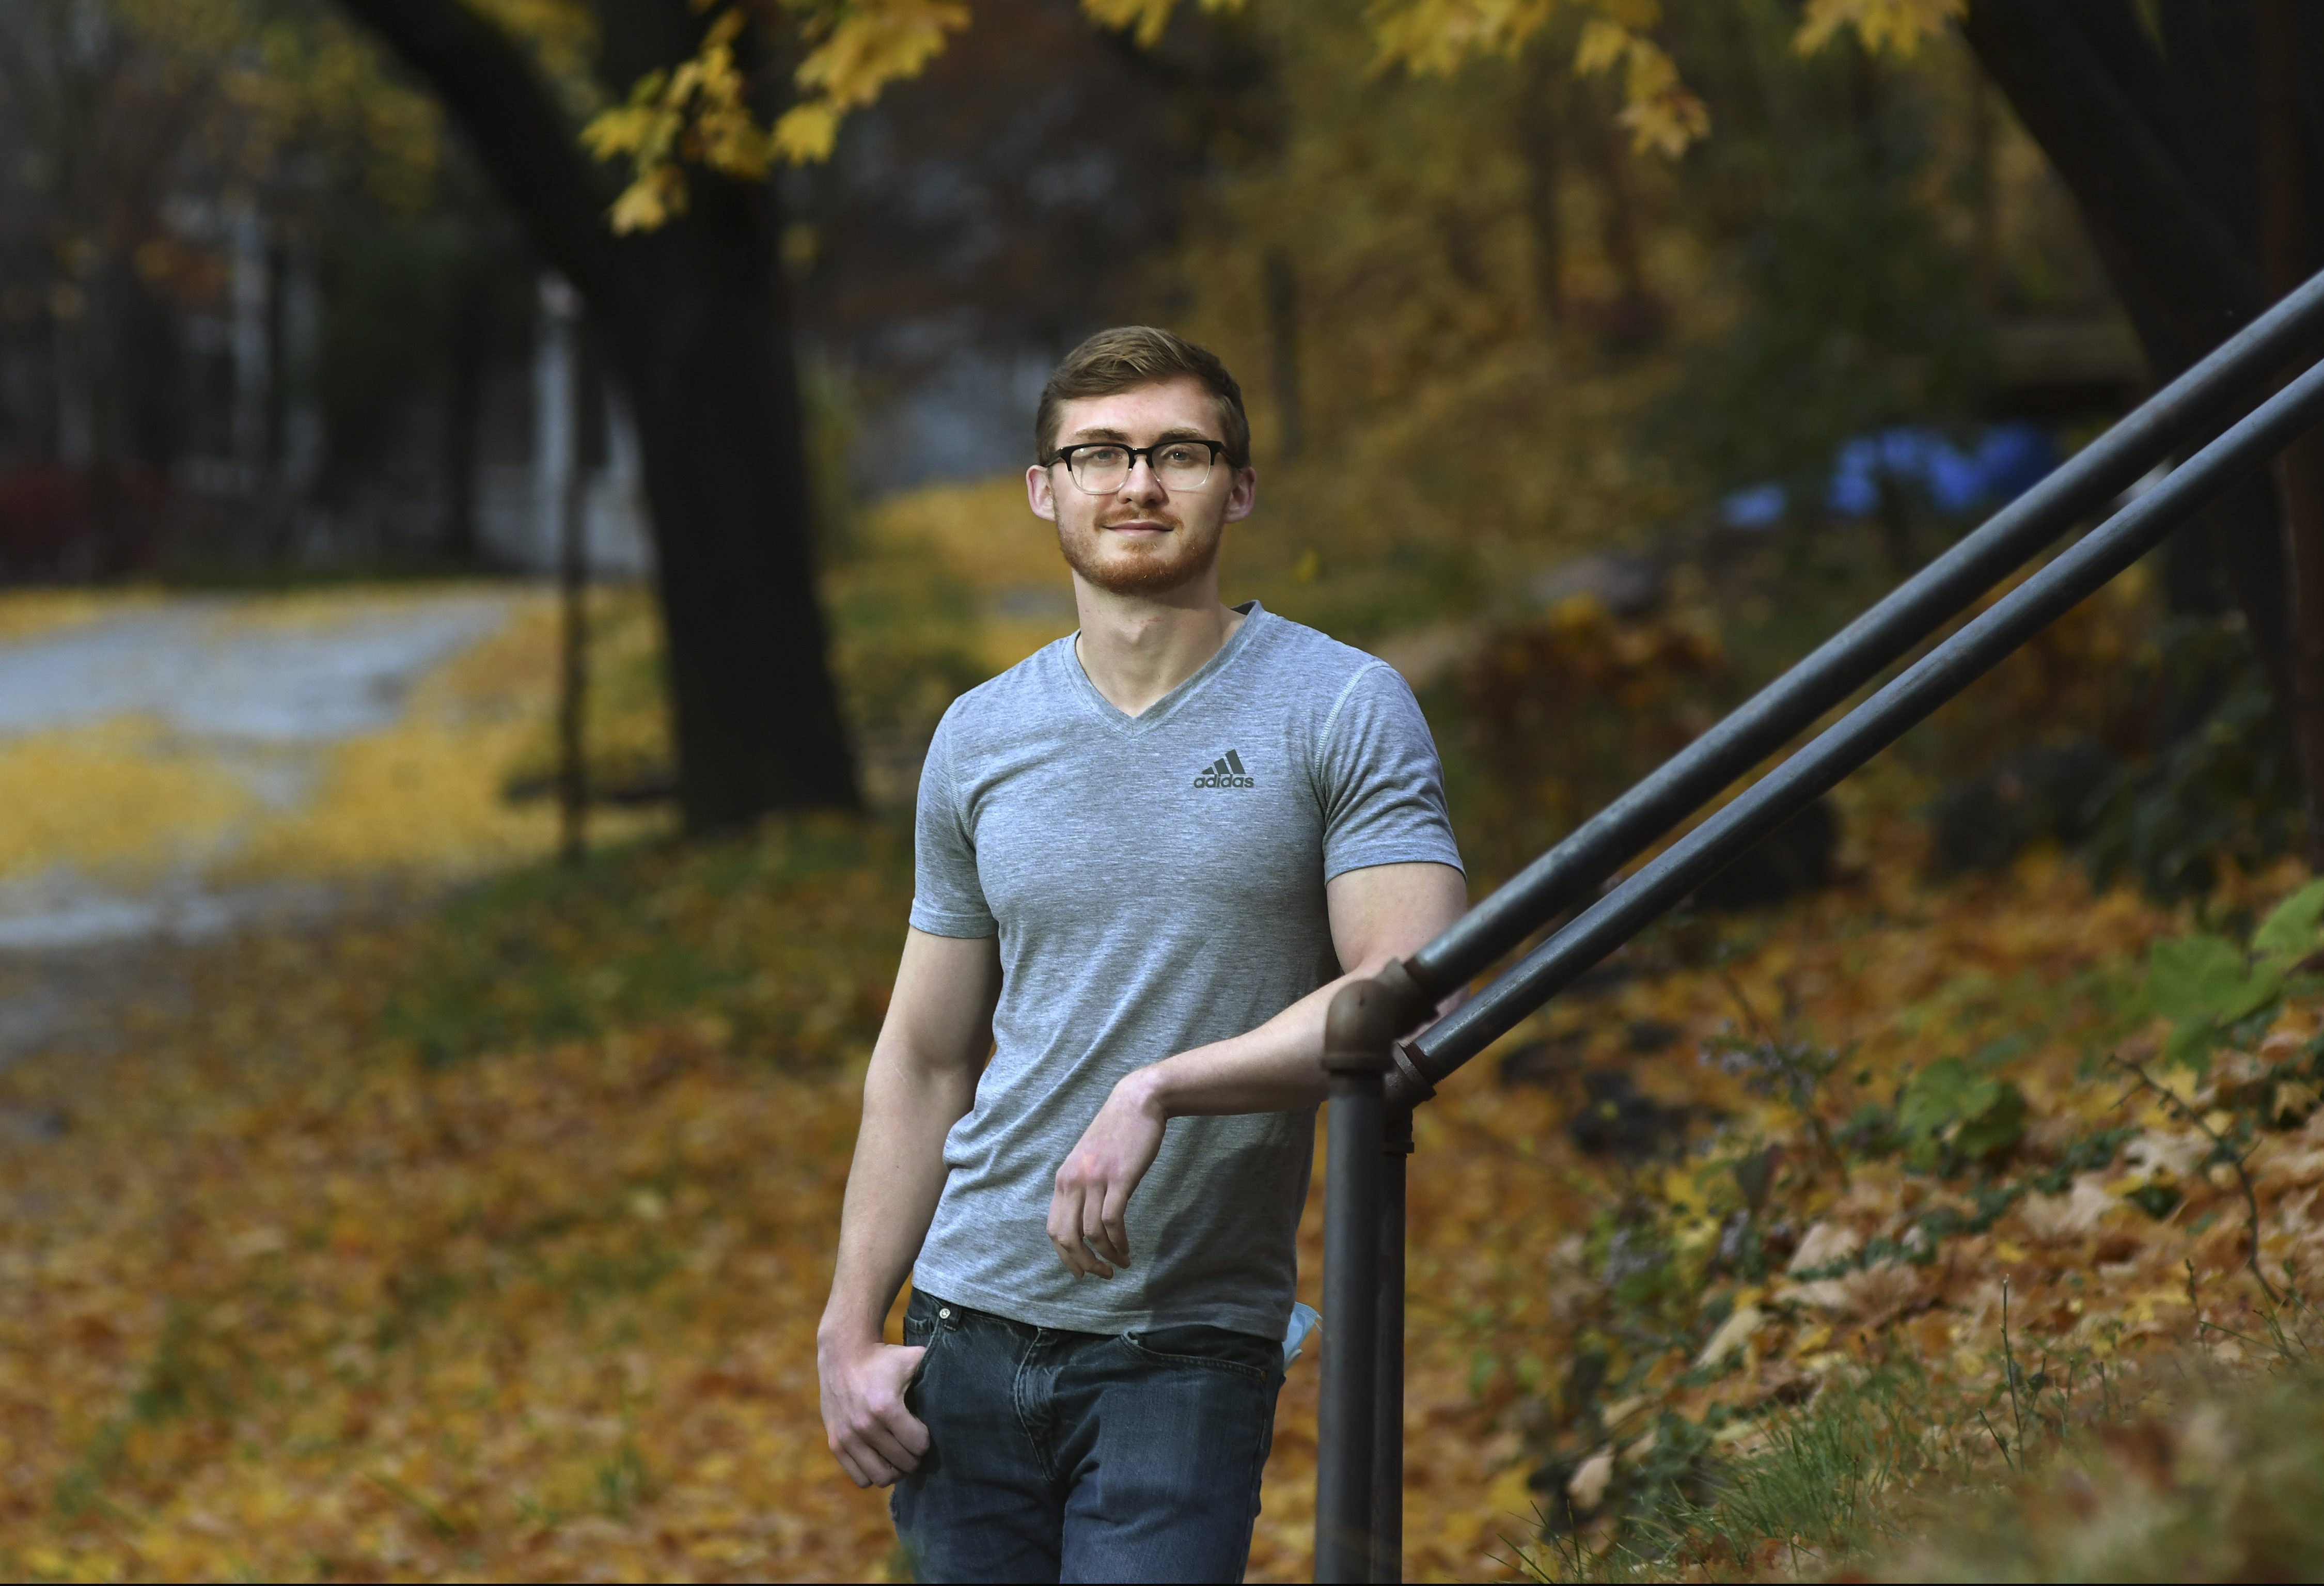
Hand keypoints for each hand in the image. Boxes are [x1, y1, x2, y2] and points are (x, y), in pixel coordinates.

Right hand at [818, 1333, 929, 1487]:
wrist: (844, 1354)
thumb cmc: (884, 1359)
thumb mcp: (913, 1358)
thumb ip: (938, 1371)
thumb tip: (968, 1383)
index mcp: (886, 1407)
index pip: (918, 1445)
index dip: (925, 1440)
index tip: (923, 1430)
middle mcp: (865, 1426)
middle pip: (903, 1464)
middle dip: (914, 1457)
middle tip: (914, 1446)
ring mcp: (848, 1437)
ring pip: (881, 1477)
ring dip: (894, 1471)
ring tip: (899, 1456)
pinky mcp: (835, 1443)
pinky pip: (859, 1477)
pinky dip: (872, 1473)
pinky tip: (879, 1457)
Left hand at [1047, 1072, 1167, 1277]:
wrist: (1137, 1101)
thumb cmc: (1117, 1133)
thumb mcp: (1089, 1160)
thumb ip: (1082, 1186)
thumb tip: (1083, 1219)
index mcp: (1063, 1179)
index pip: (1053, 1229)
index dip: (1065, 1257)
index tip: (1081, 1271)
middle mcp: (1073, 1181)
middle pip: (1067, 1237)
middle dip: (1083, 1264)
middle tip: (1101, 1275)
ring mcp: (1094, 1179)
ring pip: (1091, 1233)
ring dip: (1106, 1256)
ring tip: (1120, 1264)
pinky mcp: (1119, 1178)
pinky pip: (1112, 1221)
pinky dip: (1118, 1242)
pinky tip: (1127, 1249)